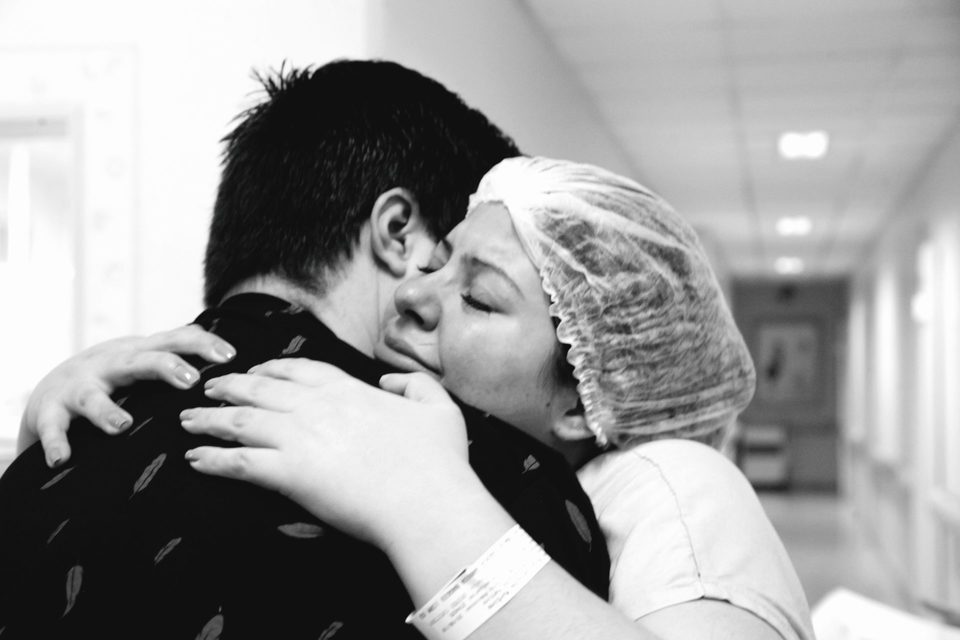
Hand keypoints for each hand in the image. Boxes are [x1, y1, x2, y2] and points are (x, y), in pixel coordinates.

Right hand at [20, 324, 235, 466]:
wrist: (53, 389)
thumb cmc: (118, 382)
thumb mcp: (148, 367)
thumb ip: (184, 368)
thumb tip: (243, 378)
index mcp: (140, 353)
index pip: (177, 340)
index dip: (204, 345)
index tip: (231, 357)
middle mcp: (111, 364)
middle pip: (140, 360)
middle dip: (165, 367)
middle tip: (190, 381)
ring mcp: (79, 386)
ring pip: (93, 396)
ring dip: (107, 410)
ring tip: (122, 425)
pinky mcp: (50, 411)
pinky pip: (52, 426)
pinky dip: (56, 441)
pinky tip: (62, 458)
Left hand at [181, 359, 471, 549]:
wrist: (427, 502)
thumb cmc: (440, 462)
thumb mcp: (440, 408)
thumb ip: (414, 384)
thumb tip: (388, 379)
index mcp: (351, 390)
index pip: (301, 370)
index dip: (273, 369)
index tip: (257, 371)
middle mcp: (319, 407)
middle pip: (261, 389)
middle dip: (231, 386)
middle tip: (210, 388)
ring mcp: (300, 437)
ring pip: (241, 420)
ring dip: (210, 419)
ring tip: (188, 420)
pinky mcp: (289, 474)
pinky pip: (238, 462)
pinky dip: (212, 459)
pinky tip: (195, 459)